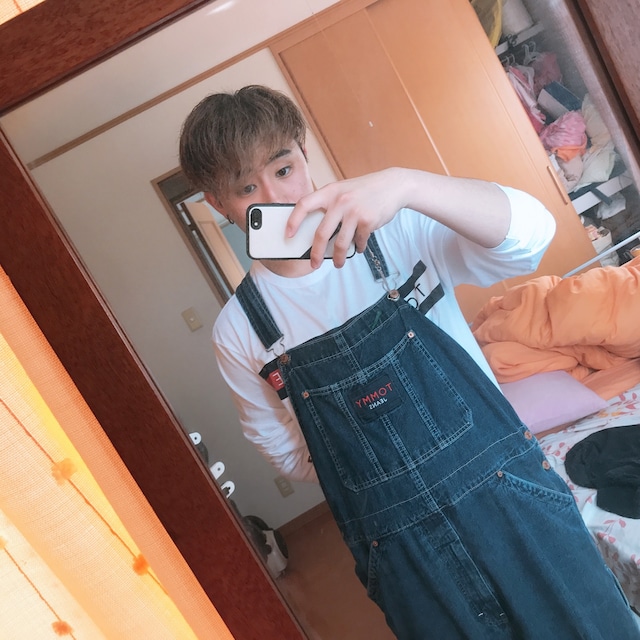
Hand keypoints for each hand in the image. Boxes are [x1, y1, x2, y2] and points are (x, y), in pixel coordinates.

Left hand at [286, 168, 405, 268]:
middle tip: (313, 263)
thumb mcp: (343, 190)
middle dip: (315, 253)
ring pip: (341, 243)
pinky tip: (359, 247)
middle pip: (321, 233)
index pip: (304, 205)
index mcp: (329, 192)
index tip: (288, 234)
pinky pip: (358, 241)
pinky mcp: (368, 221)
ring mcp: (354, 212)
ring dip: (338, 257)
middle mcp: (340, 201)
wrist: (393, 186)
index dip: (293, 220)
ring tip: (338, 263)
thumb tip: (317, 233)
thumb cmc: (364, 190)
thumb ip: (330, 205)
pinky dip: (358, 247)